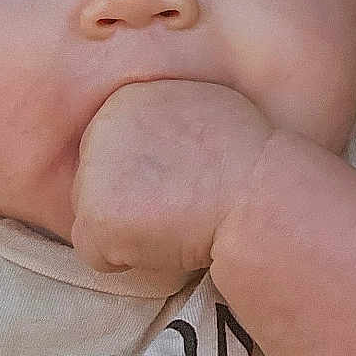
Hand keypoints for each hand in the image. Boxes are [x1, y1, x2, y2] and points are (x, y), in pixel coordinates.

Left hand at [70, 79, 270, 276]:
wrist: (261, 195)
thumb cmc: (252, 161)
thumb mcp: (209, 111)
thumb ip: (170, 118)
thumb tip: (161, 138)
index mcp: (130, 96)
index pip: (117, 148)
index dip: (154, 173)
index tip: (190, 176)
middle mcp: (103, 125)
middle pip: (98, 180)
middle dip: (135, 199)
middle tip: (185, 200)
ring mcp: (94, 171)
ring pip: (96, 217)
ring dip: (132, 228)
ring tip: (181, 217)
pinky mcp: (95, 217)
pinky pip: (97, 254)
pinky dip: (129, 259)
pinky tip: (168, 239)